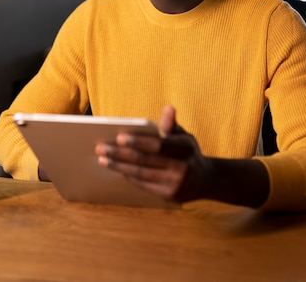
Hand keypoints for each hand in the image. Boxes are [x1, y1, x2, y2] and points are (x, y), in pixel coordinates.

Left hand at [95, 106, 209, 202]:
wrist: (204, 180)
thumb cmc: (187, 151)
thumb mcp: (183, 135)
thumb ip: (171, 124)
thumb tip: (168, 108)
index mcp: (185, 148)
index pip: (157, 145)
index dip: (138, 142)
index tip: (118, 137)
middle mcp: (182, 168)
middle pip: (144, 160)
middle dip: (120, 154)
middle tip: (101, 148)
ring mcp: (175, 184)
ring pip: (140, 174)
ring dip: (119, 166)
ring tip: (102, 159)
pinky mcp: (168, 196)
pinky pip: (143, 185)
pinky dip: (128, 176)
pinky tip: (117, 168)